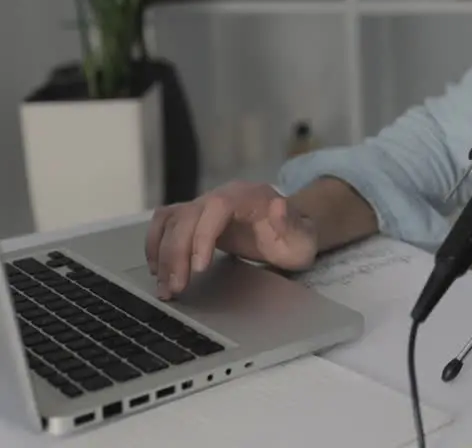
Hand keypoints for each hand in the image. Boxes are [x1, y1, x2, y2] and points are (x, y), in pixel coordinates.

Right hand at [146, 180, 317, 298]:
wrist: (291, 231)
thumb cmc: (297, 237)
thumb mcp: (303, 236)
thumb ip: (291, 223)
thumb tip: (279, 205)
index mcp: (250, 196)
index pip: (218, 207)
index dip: (204, 235)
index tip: (199, 267)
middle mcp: (223, 195)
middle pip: (189, 216)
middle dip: (177, 253)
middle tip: (177, 288)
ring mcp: (206, 204)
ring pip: (172, 221)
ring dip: (162, 253)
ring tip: (165, 286)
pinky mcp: (195, 218)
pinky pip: (165, 223)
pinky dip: (156, 244)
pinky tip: (158, 270)